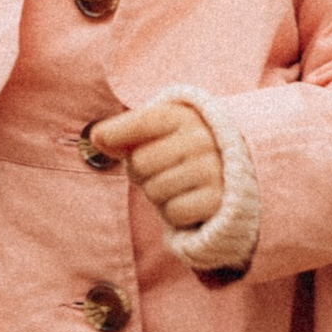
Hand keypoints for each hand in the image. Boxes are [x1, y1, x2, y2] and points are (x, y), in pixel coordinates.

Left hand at [90, 98, 224, 231]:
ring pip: (154, 191)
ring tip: (176, 186)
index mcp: (185, 116)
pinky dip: (174, 214)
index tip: (101, 138)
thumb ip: (125, 132)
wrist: (234, 174)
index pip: (141, 122)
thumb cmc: (182, 150)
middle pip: (140, 163)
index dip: (114, 133)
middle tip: (159, 171)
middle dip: (141, 173)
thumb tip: (96, 138)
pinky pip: (173, 214)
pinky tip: (188, 202)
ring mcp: (211, 170)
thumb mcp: (158, 132)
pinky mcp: (217, 200)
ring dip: (158, 196)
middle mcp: (201, 140)